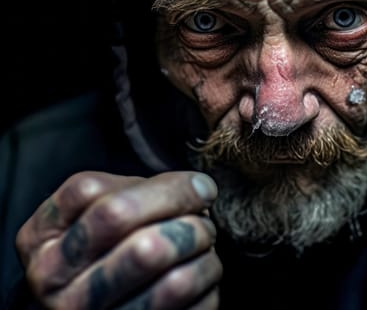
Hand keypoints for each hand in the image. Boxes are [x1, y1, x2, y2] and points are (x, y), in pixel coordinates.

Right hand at [16, 171, 221, 308]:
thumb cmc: (94, 239)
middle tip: (203, 217)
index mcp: (41, 241)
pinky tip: (199, 268)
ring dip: (203, 257)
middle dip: (190, 225)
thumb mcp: (87, 207)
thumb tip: (198, 188)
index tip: (198, 185)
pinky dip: (208, 282)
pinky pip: (195, 308)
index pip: (112, 207)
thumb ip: (129, 191)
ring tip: (204, 241)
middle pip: (147, 250)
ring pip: (176, 285)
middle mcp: (57, 288)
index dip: (170, 189)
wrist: (83, 294)